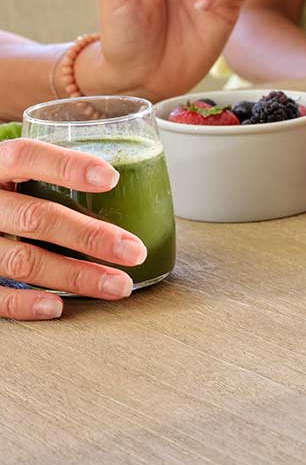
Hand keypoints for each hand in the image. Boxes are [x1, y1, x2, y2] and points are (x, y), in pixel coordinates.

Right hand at [0, 139, 147, 318]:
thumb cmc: (1, 194)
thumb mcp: (12, 174)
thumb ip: (46, 173)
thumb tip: (119, 179)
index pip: (23, 157)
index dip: (66, 166)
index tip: (112, 179)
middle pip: (34, 218)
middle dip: (89, 236)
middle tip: (134, 251)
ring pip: (21, 261)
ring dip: (75, 276)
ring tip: (118, 285)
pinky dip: (26, 303)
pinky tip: (58, 307)